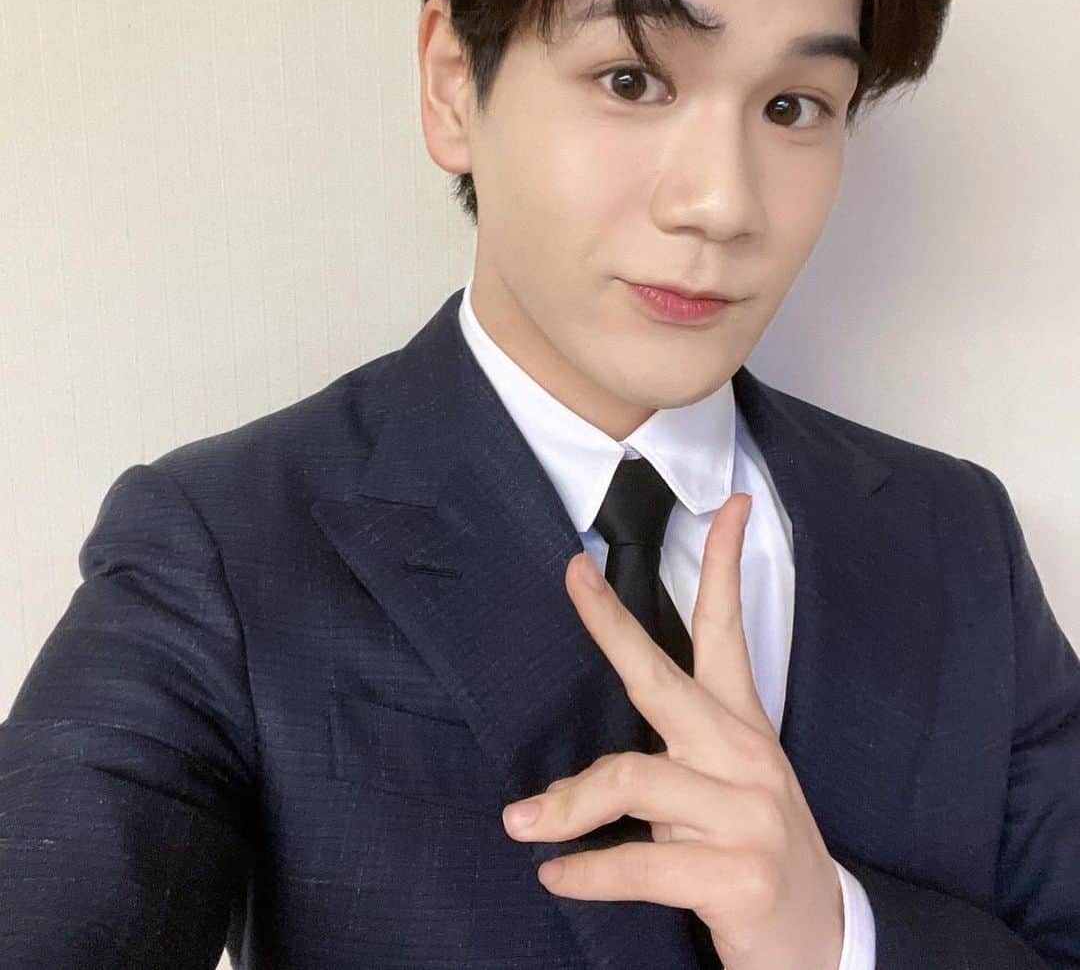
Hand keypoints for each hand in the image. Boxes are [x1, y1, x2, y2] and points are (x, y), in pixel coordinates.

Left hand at [500, 492, 844, 969]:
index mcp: (742, 726)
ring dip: (567, 807)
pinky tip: (558, 875)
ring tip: (525, 824)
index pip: (728, 631)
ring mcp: (746, 814)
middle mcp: (746, 757)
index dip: (723, 564)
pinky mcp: (737, 875)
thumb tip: (588, 754)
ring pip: (632, 781)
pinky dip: (589, 871)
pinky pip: (640, 864)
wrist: (819, 944)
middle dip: (612, 625)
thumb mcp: (725, 786)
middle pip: (663, 678)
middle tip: (572, 578)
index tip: (725, 505)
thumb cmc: (752, 852)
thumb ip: (674, 753)